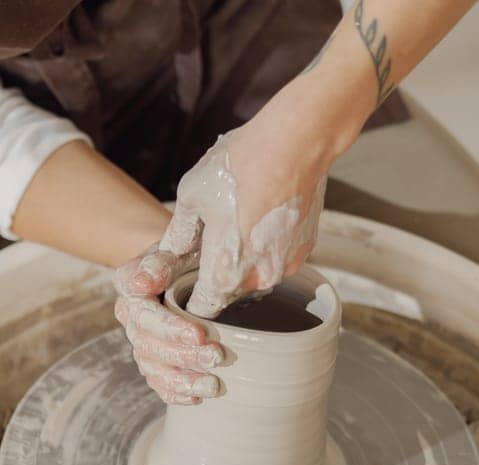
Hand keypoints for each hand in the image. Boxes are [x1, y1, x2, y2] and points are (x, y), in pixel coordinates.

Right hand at [113, 246, 225, 404]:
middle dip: (184, 356)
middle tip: (217, 357)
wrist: (193, 260)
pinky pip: (158, 382)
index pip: (144, 313)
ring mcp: (140, 340)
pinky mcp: (154, 359)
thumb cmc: (190, 249)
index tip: (200, 334)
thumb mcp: (179, 246)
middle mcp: (129, 316)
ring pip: (153, 368)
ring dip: (183, 380)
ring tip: (214, 385)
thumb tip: (141, 285)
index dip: (170, 328)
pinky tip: (197, 397)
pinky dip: (176, 393)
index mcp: (130, 285)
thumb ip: (161, 262)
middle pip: (149, 345)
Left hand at [160, 95, 333, 317]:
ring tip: (240, 219)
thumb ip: (178, 233)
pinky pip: (279, 257)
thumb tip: (171, 251)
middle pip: (231, 292)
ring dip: (246, 259)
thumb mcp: (192, 196)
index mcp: (224, 273)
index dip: (191, 297)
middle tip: (214, 238)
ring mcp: (286, 266)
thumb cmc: (238, 166)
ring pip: (257, 274)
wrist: (295, 142)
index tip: (187, 281)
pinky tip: (262, 213)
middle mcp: (258, 279)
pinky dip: (269, 245)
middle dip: (219, 273)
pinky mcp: (306, 249)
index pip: (203, 307)